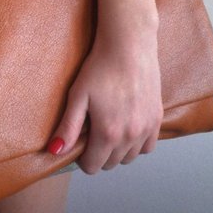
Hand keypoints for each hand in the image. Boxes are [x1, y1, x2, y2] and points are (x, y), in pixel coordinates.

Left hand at [48, 31, 162, 173]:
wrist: (128, 46)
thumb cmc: (100, 68)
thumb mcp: (78, 96)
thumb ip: (68, 127)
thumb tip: (55, 151)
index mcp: (108, 133)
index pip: (93, 166)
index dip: (82, 158)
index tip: (78, 142)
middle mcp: (130, 136)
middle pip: (111, 163)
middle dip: (98, 153)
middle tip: (91, 131)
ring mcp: (147, 128)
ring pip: (130, 157)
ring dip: (117, 150)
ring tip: (108, 128)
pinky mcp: (157, 118)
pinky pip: (148, 146)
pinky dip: (137, 144)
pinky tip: (126, 128)